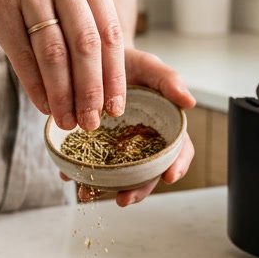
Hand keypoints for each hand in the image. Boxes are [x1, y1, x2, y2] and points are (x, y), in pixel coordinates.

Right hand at [0, 0, 125, 131]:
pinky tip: (43, 105)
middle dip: (92, 91)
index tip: (116, 106)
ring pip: (55, 54)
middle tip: (93, 122)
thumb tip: (103, 73)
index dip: (115, 74)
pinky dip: (36, 86)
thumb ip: (81, 10)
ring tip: (67, 121)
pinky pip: (23, 55)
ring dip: (63, 95)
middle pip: (86, 45)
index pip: (109, 29)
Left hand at [74, 48, 196, 206]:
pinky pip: (88, 164)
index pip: (178, 151)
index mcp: (164, 127)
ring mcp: (117, 148)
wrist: (96, 57)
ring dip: (104, 189)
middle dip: (137, 190)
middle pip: (146, 173)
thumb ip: (170, 81)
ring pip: (116, 175)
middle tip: (123, 199)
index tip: (169, 177)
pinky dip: (78, 172)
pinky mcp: (93, 146)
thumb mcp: (149, 66)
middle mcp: (142, 143)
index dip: (177, 165)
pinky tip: (67, 175)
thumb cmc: (129, 63)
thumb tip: (191, 102)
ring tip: (88, 195)